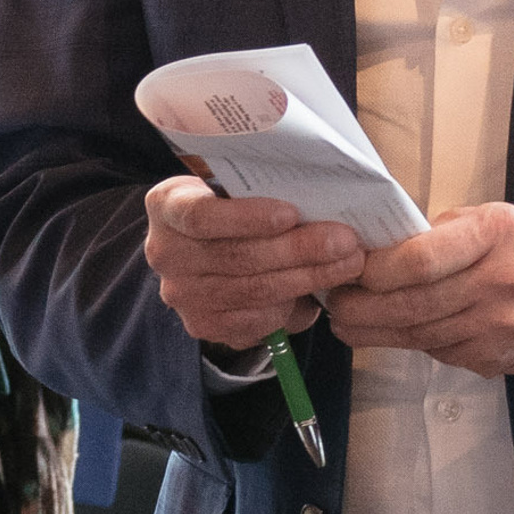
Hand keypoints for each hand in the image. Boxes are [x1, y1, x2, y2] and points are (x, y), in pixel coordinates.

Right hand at [142, 175, 363, 349]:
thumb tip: (321, 201)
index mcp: (166, 206)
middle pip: (237, 257)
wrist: (200, 248)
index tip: (292, 214)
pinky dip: (292, 308)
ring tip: (348, 264)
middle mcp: (165, 254)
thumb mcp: (230, 186)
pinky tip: (320, 293)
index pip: (201, 215)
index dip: (247, 217)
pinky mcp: (203, 326)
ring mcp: (182, 295)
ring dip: (308, 278)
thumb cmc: (228, 206)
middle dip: (299, 250)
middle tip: (345, 241)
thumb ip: (260, 189)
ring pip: (253, 291)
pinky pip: (255, 320)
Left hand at [325, 204, 513, 378]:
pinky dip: (412, 341)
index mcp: (497, 236)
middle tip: (333, 303)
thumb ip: (441, 232)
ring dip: (375, 331)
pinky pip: (439, 352)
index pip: (421, 259)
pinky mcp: (495, 359)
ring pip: (419, 334)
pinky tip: (392, 331)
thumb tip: (380, 247)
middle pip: (413, 303)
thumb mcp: (494, 217)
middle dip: (362, 306)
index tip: (348, 267)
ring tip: (346, 321)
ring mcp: (499, 328)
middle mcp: (501, 284)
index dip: (375, 269)